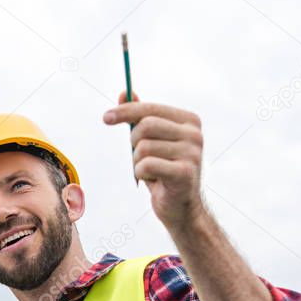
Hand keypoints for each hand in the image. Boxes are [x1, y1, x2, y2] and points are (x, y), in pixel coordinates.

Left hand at [103, 92, 206, 230]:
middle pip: (145, 126)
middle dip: (133, 143)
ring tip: (150, 172)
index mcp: (189, 120)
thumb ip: (140, 117)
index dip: (125, 111)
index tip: (106, 118)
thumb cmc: (164, 172)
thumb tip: (124, 92)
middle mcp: (194, 134)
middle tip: (139, 158)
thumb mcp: (152, 142)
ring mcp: (192, 153)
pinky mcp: (184, 173)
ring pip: (143, 148)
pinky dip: (141, 174)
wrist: (182, 208)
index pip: (150, 109)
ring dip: (137, 162)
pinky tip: (153, 181)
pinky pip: (146, 165)